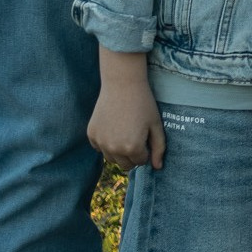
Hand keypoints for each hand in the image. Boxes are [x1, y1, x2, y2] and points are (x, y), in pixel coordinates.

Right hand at [87, 50, 164, 169]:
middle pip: (125, 165)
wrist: (122, 84)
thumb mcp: (156, 125)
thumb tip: (158, 167)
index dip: (146, 150)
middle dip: (132, 155)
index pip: (141, 161)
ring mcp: (100, 142)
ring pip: (111, 158)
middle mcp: (114, 149)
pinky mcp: (91, 135)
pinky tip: (113, 126)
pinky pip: (99, 148)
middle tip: (136, 135)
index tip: (146, 135)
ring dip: (118, 151)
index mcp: (132, 148)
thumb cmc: (143, 103)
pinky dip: (106, 143)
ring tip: (125, 130)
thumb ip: (159, 148)